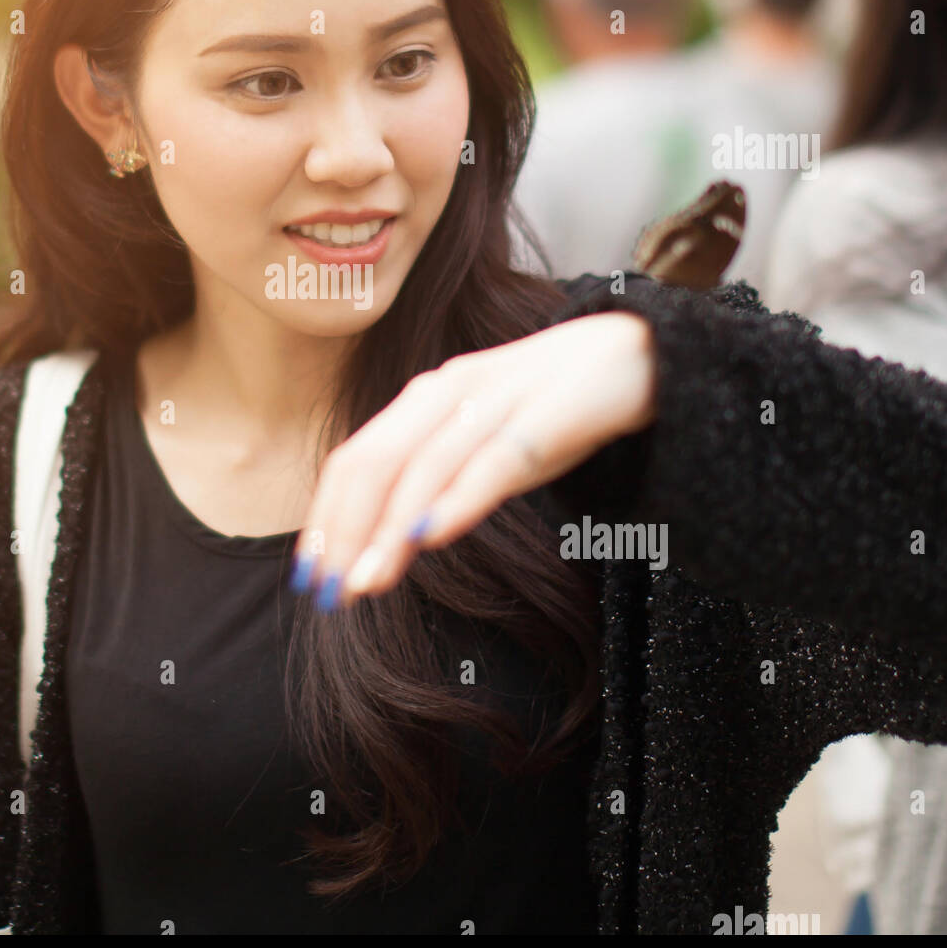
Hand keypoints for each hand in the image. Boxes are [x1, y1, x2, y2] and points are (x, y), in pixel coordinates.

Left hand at [289, 311, 657, 609]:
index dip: (327, 518)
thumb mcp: (483, 440)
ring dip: (390, 530)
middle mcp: (449, 393)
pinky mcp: (547, 415)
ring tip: (367, 581)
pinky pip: (495, 460)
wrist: (635, 355)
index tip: (310, 575)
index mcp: (426, 399)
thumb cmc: (551, 406)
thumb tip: (393, 539)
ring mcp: (497, 400)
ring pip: (428, 467)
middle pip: (377, 463)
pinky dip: (459, 498)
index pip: (356, 459)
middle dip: (346, 532)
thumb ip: (439, 476)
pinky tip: (433, 534)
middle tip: (329, 592)